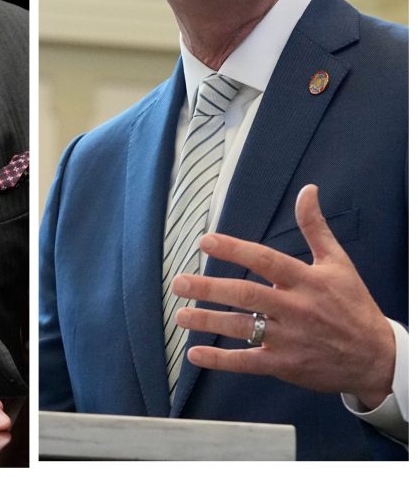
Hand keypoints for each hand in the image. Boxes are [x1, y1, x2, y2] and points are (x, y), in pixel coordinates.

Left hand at [173, 184, 394, 408]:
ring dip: (208, 321)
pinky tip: (194, 353)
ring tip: (180, 314)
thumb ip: (315, 226)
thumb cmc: (352, 304)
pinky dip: (220, 360)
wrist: (378, 359)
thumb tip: (307, 190)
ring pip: (242, 328)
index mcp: (306, 281)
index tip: (206, 241)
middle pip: (247, 295)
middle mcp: (295, 309)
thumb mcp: (338, 262)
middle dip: (210, 288)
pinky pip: (248, 363)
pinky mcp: (285, 365)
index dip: (235, 249)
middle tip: (178, 282)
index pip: (265, 260)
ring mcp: (289, 339)